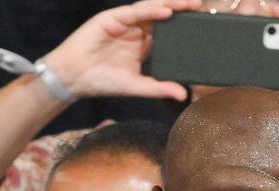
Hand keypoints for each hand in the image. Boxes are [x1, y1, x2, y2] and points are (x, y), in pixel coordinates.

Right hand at [44, 0, 199, 100]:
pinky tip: (165, 11)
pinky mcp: (111, 18)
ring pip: (150, 8)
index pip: (168, 30)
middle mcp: (136, 29)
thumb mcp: (137, 86)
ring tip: (188, 4)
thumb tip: (183, 95)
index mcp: (144, 43)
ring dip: (170, 4)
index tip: (204, 24)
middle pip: (162, 15)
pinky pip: (134, 12)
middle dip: (181, 9)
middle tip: (201, 6)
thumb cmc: (103, 81)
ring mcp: (124, 22)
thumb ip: (159, 88)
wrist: (74, 78)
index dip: (184, 25)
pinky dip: (150, 11)